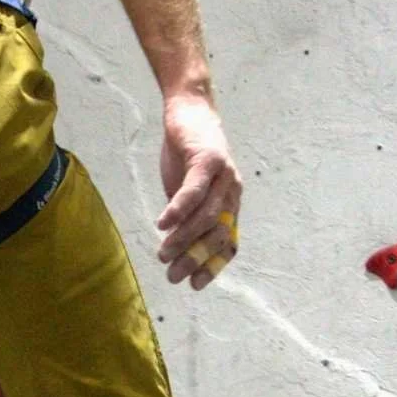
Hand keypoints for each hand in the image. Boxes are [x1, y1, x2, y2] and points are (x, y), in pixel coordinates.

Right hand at [157, 92, 241, 289]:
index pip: (229, 243)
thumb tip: (174, 247)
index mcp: (230, 204)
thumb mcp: (186, 192)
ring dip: (184, 238)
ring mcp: (224, 175)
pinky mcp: (208, 159)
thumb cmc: (186, 153)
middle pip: (218, 234)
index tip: (194, 285)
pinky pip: (194, 190)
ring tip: (163, 252)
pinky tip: (163, 224)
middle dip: (195, 258)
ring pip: (206, 215)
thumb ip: (186, 217)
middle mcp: (232, 192)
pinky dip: (179, 209)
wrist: (188, 111)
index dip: (213, 266)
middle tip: (173, 274)